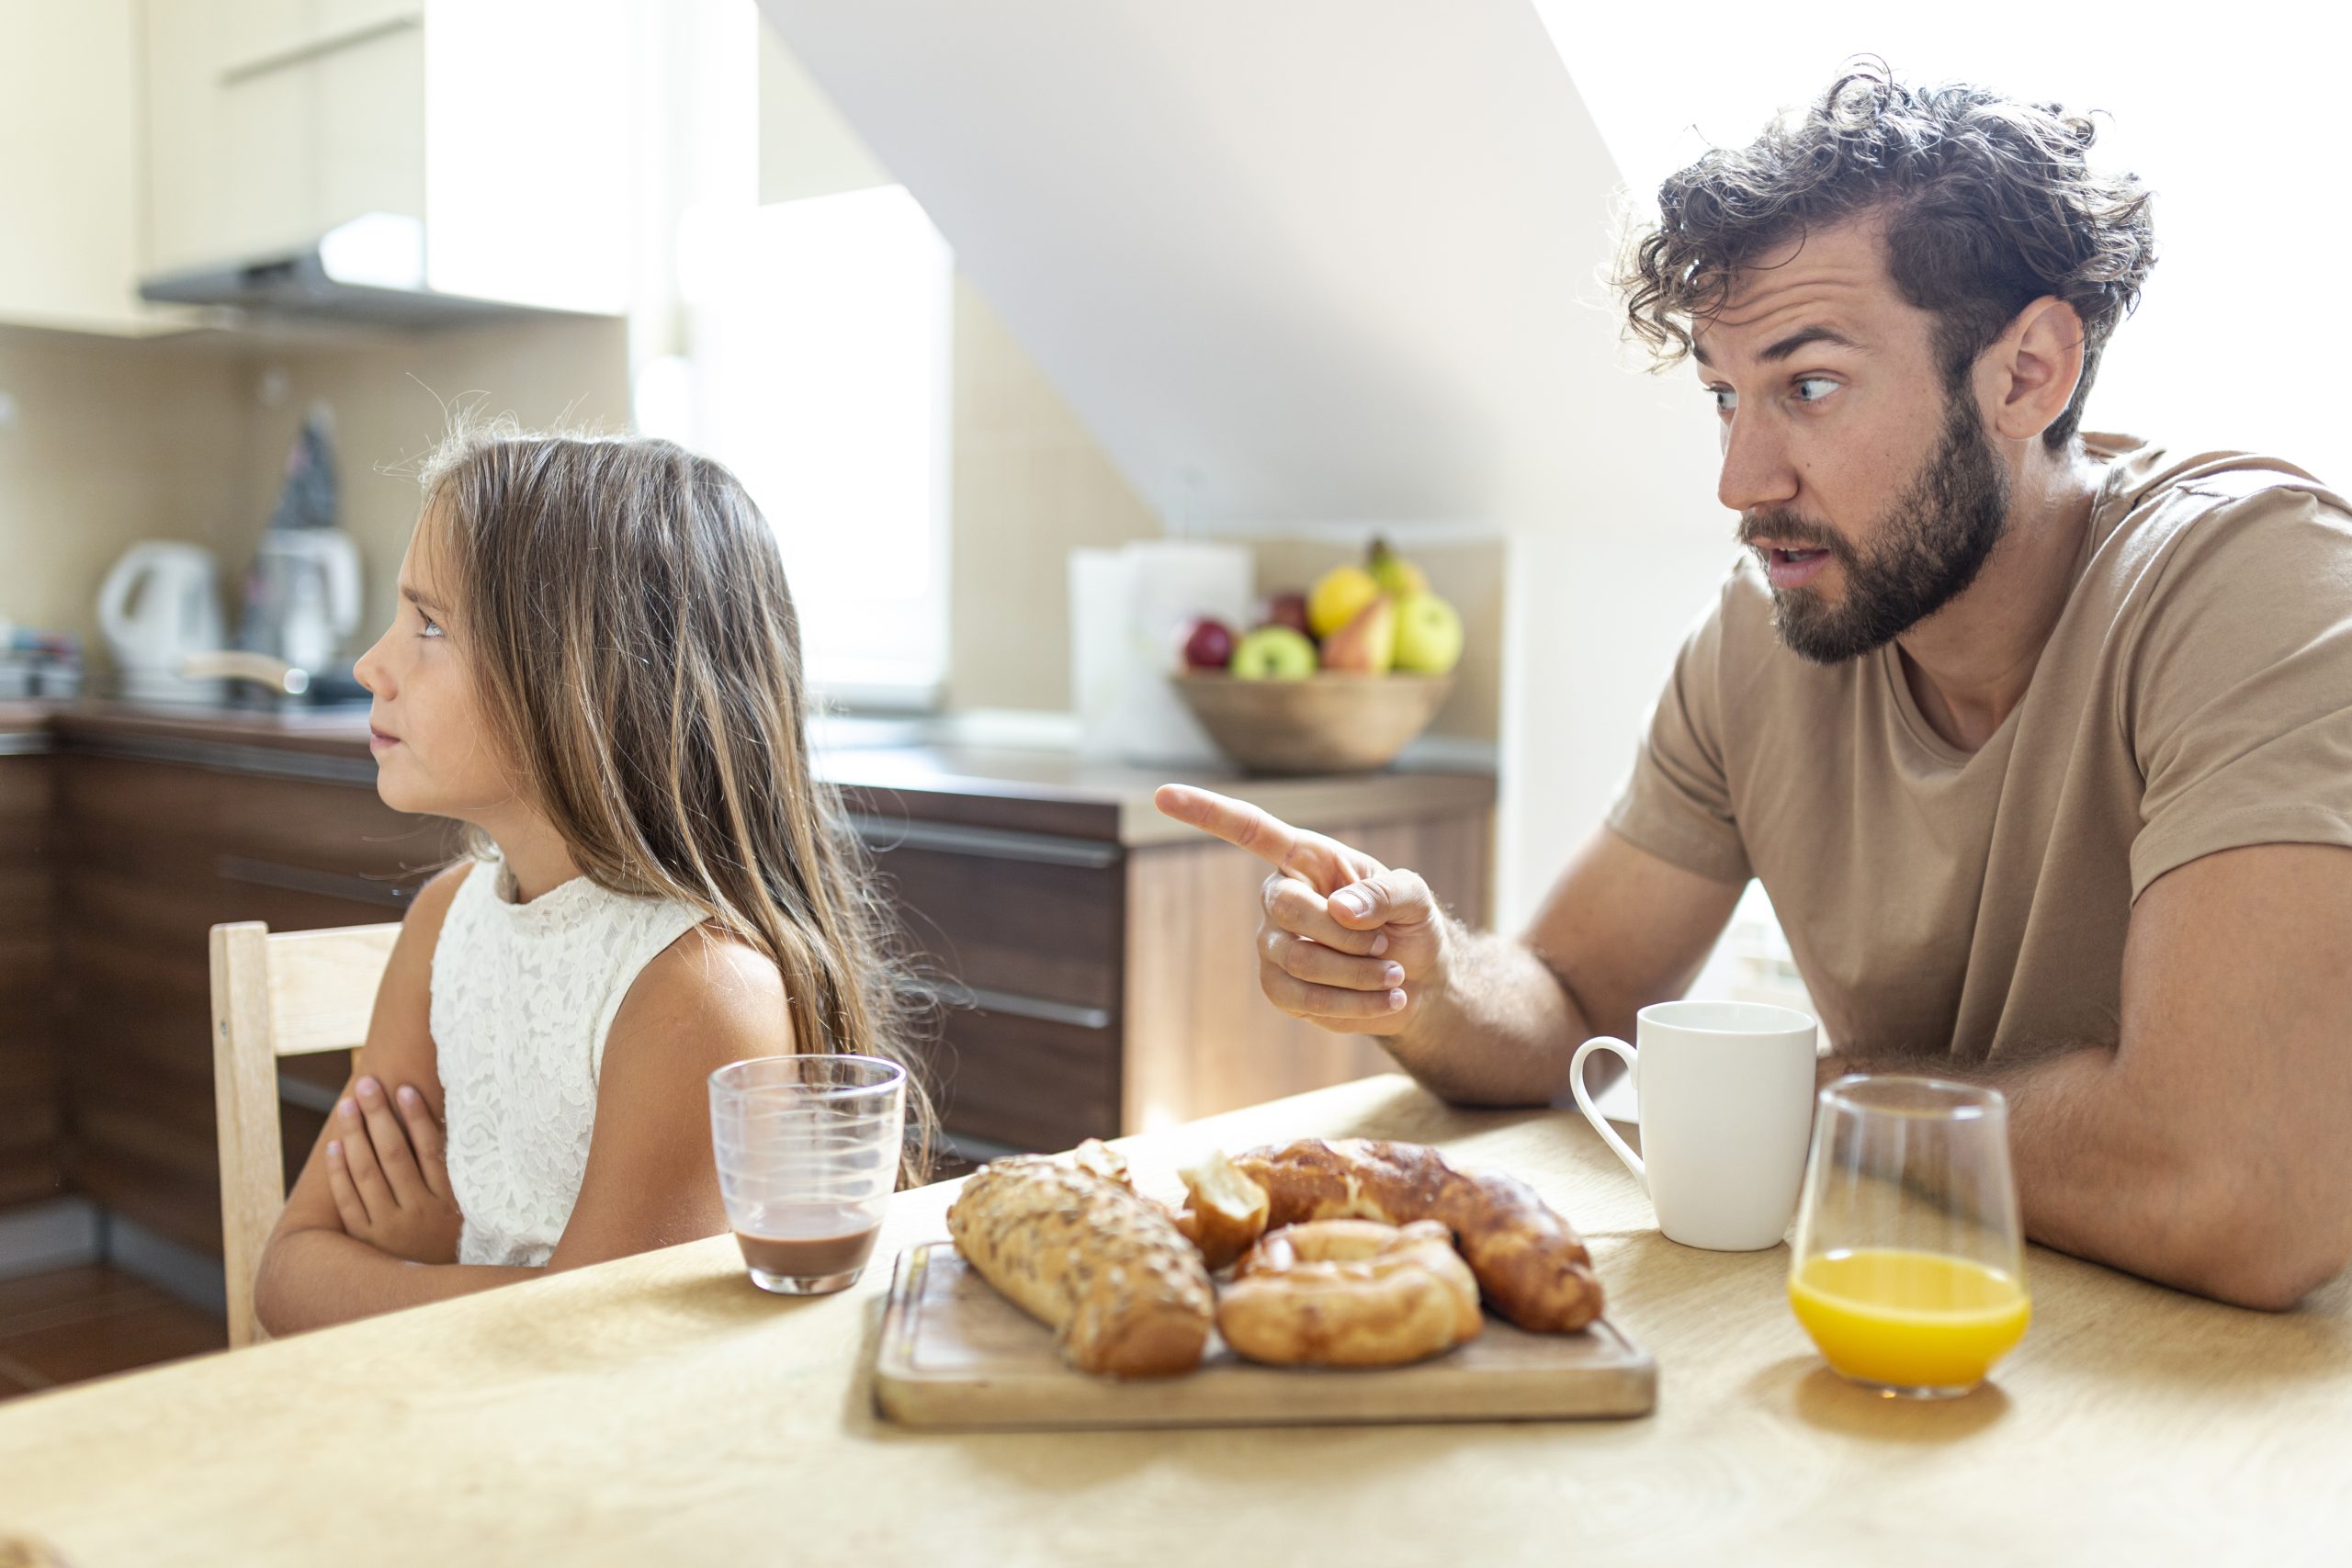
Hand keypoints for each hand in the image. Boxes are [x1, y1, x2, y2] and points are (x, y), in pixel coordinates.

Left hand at [325, 1076, 461, 1263]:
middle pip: (394, 1155)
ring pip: (368, 1174)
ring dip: (356, 1136)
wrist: (430, 1298)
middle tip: (366, 1084)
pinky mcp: (364, 1242)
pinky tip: (335, 1147)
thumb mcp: (462, 1212)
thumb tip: (439, 1126)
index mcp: (447, 1203)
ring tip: (348, 1106)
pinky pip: (348, 1202)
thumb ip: (452, 1175)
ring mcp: (388, 1229)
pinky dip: (339, 1174)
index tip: (405, 1089)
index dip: (416, 1118)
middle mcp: (418, 1214)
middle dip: (379, 1116)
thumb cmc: (449, 1243)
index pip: (429, 1151)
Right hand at [1154, 783, 1451, 1035]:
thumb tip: (1341, 908)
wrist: (1419, 982)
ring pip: (1297, 958)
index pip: (1249, 830)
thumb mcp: (1415, 897)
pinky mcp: (1279, 988)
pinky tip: (1385, 999)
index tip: (1161, 795)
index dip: (1206, 812)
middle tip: (1388, 945)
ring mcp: (1274, 943)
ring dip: (1358, 972)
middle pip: (1287, 907)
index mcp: (1306, 858)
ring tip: (1393, 974)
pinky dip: (1354, 1002)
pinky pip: (1304, 998)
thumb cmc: (1411, 926)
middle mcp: (1280, 896)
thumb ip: (1385, 892)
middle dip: (1347, 933)